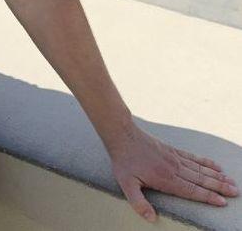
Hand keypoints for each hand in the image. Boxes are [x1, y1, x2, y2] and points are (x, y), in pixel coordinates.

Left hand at [109, 125, 237, 222]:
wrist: (121, 134)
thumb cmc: (123, 161)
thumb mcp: (126, 184)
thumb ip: (139, 202)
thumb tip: (151, 218)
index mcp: (165, 179)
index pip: (191, 190)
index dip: (207, 196)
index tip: (222, 202)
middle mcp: (174, 168)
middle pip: (200, 179)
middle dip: (219, 187)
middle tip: (235, 192)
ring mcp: (174, 158)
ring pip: (200, 168)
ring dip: (216, 176)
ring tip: (231, 182)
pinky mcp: (172, 150)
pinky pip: (192, 157)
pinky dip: (205, 162)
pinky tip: (216, 165)